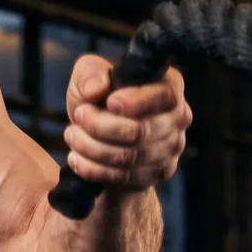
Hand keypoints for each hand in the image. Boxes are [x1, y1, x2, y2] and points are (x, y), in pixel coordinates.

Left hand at [61, 54, 190, 190]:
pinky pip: (123, 178)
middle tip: (79, 115)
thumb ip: (90, 73)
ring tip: (72, 135)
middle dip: (98, 125)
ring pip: (127, 158)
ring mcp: (172, 148)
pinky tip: (77, 157)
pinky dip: (92, 168)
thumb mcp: (88, 74)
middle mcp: (178, 117)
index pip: (165, 96)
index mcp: (169, 86)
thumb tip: (96, 89)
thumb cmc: (99, 98)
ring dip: (90, 147)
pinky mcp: (158, 173)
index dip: (136, 102)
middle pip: (139, 131)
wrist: (100, 135)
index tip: (109, 102)